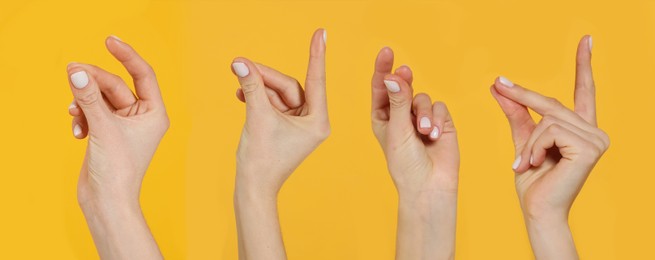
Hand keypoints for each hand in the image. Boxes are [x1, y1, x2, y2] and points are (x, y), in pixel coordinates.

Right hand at [67, 36, 166, 258]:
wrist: (107, 202)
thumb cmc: (118, 170)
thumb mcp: (102, 127)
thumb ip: (89, 98)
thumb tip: (76, 71)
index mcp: (155, 113)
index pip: (143, 74)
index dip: (127, 55)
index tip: (109, 40)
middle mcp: (143, 117)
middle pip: (115, 85)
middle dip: (93, 82)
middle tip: (70, 73)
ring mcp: (125, 125)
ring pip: (101, 98)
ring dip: (84, 102)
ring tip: (73, 113)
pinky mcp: (108, 133)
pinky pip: (93, 112)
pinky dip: (83, 117)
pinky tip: (76, 131)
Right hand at [232, 29, 327, 259]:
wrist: (252, 188)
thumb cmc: (261, 160)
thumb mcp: (257, 117)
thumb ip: (252, 87)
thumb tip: (240, 63)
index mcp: (318, 121)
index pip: (317, 80)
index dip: (317, 54)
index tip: (321, 33)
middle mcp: (312, 121)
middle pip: (289, 86)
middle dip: (265, 77)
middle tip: (241, 64)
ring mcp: (298, 124)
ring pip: (278, 94)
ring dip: (258, 87)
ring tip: (238, 79)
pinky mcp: (285, 127)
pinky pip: (273, 103)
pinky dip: (258, 97)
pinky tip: (241, 93)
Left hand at [371, 47, 458, 259]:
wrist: (428, 185)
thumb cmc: (405, 163)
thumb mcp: (397, 130)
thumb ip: (398, 102)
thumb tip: (394, 76)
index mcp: (382, 116)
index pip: (381, 87)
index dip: (383, 68)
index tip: (386, 52)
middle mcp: (401, 114)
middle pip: (402, 86)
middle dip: (405, 79)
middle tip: (405, 71)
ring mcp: (421, 117)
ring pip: (423, 97)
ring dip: (424, 113)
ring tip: (425, 132)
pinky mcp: (441, 121)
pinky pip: (440, 107)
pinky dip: (438, 119)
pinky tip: (435, 135)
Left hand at [491, 35, 608, 258]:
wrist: (536, 210)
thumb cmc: (532, 181)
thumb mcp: (523, 140)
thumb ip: (516, 113)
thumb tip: (499, 85)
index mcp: (581, 129)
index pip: (583, 91)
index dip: (583, 65)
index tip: (586, 40)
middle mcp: (594, 132)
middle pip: (551, 103)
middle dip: (522, 96)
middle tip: (497, 85)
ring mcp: (596, 139)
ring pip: (548, 119)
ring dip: (529, 141)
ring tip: (526, 161)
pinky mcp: (589, 148)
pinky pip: (550, 131)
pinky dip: (535, 147)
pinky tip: (536, 164)